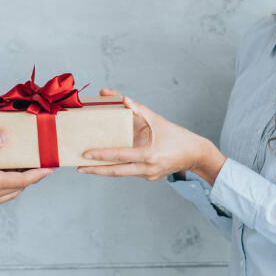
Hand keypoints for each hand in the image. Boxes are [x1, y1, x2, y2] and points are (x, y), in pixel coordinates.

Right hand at [0, 128, 53, 219]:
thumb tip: (5, 136)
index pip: (25, 179)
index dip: (40, 173)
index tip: (52, 167)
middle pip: (19, 186)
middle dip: (32, 176)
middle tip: (38, 164)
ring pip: (9, 192)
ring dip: (18, 181)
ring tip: (19, 168)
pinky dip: (4, 186)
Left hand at [77, 89, 225, 183]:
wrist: (196, 155)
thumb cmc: (179, 137)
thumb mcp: (160, 121)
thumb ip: (140, 110)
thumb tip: (123, 99)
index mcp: (150, 155)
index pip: (120, 156)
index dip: (102, 155)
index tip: (86, 154)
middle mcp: (148, 168)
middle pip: (116, 172)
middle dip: (96, 170)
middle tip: (79, 167)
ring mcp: (149, 175)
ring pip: (123, 173)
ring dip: (106, 170)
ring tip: (89, 166)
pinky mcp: (150, 176)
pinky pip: (131, 171)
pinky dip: (120, 167)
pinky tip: (110, 163)